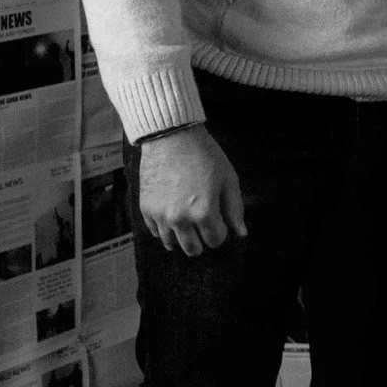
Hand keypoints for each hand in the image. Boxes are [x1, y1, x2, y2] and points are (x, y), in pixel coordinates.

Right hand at [138, 126, 246, 255]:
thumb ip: (235, 209)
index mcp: (203, 212)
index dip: (221, 232)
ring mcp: (160, 216)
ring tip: (189, 224)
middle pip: (192, 249)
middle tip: (205, 227)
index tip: (220, 221)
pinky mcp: (145, 209)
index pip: (215, 240)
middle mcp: (179, 219)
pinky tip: (173, 216)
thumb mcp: (228, 179)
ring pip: (171, 243)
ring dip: (182, 237)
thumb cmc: (204, 156)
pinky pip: (155, 231)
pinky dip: (164, 229)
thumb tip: (241, 233)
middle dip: (202, 241)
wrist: (171, 138)